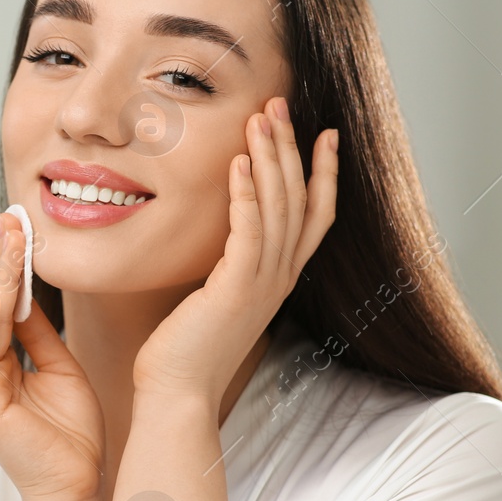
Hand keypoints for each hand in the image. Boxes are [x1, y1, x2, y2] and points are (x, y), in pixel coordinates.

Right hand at [0, 210, 106, 500]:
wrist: (79, 485)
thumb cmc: (73, 435)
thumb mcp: (61, 367)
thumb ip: (39, 333)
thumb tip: (29, 295)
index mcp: (3, 360)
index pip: (0, 303)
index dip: (7, 264)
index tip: (17, 227)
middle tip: (5, 220)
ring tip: (4, 244)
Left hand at [132, 96, 337, 406]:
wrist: (177, 396)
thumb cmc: (184, 352)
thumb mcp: (214, 299)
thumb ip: (225, 268)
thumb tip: (216, 245)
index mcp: (278, 279)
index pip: (315, 217)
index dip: (324, 173)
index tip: (324, 133)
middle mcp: (280, 279)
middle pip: (300, 200)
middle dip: (292, 148)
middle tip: (281, 104)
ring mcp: (262, 285)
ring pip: (279, 209)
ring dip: (271, 159)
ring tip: (262, 117)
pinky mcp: (236, 290)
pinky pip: (249, 232)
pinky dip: (246, 194)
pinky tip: (238, 162)